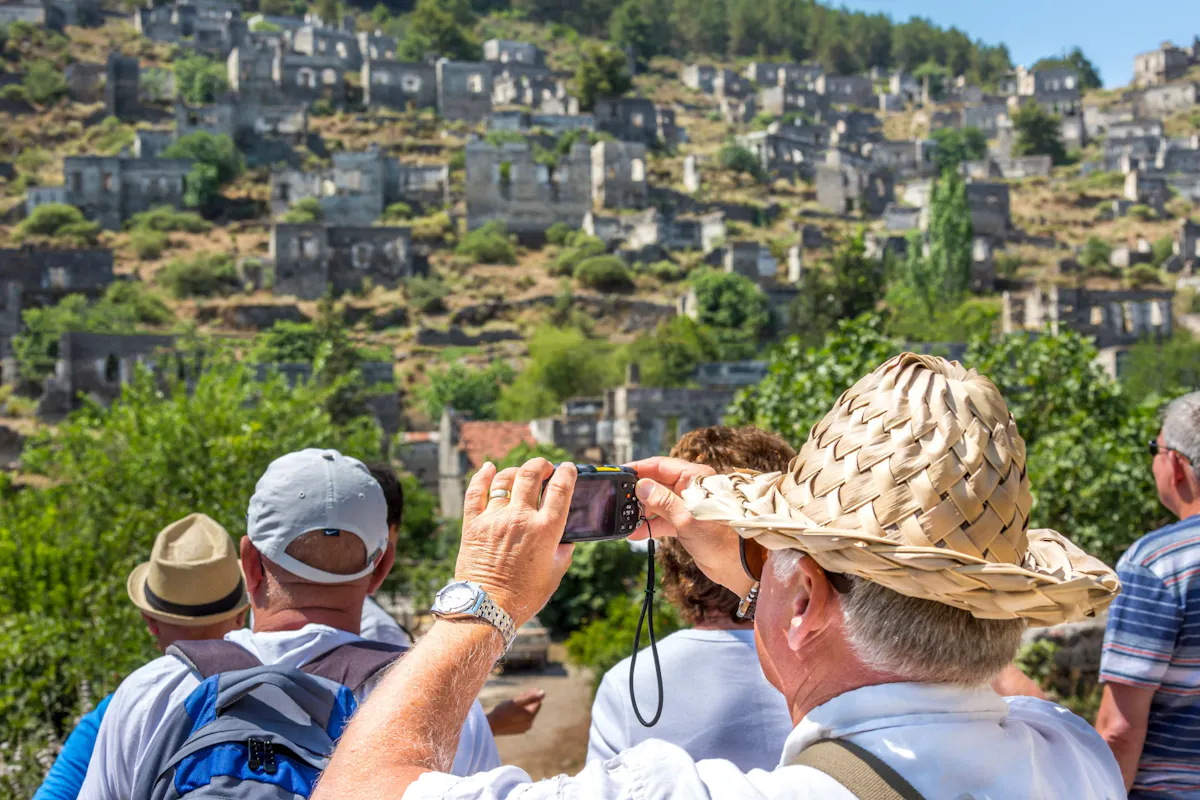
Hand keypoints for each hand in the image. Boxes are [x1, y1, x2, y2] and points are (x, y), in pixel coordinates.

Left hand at [455, 459, 575, 627]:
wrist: (487, 608)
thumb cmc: (524, 596)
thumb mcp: (554, 575)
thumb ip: (563, 553)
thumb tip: (566, 541)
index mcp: (545, 530)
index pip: (561, 489)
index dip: (567, 473)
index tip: (567, 469)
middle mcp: (520, 519)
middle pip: (531, 475)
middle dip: (541, 465)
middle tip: (545, 467)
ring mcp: (494, 519)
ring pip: (505, 479)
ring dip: (516, 471)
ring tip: (520, 474)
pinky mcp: (473, 524)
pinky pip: (476, 491)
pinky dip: (482, 476)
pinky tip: (489, 469)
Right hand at [486, 688, 544, 735]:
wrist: (490, 726)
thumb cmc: (503, 712)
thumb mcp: (517, 702)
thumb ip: (531, 697)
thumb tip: (543, 693)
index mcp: (530, 717)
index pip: (538, 702)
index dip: (534, 695)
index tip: (527, 690)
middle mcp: (529, 724)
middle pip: (532, 708)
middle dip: (528, 700)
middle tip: (521, 694)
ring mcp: (523, 728)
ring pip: (527, 714)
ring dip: (523, 706)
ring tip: (514, 702)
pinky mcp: (517, 730)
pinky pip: (522, 719)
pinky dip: (519, 713)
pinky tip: (511, 710)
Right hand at [627, 457, 752, 597]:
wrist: (738, 566)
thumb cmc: (720, 539)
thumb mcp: (686, 518)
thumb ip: (662, 501)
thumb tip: (641, 486)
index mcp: (695, 478)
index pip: (661, 465)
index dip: (640, 469)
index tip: (620, 473)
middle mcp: (690, 488)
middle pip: (657, 483)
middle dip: (638, 493)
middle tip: (618, 500)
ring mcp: (687, 506)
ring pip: (657, 502)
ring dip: (642, 511)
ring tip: (624, 520)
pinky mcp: (685, 523)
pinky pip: (662, 519)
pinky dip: (650, 525)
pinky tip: (635, 533)